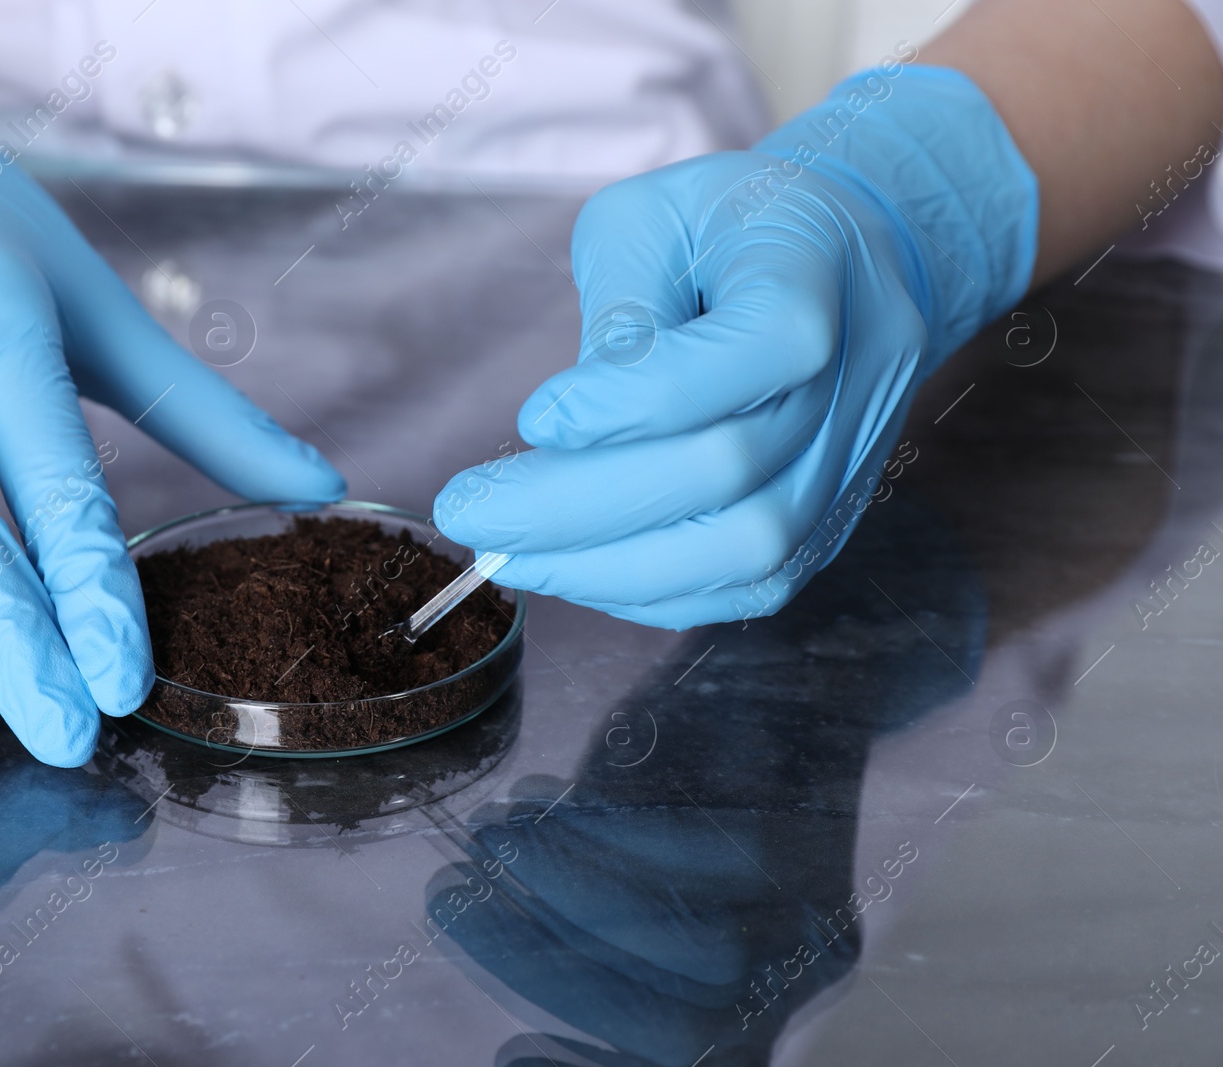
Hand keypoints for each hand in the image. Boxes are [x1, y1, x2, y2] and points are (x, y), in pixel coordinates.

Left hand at [435, 66, 1034, 627]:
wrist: (840, 258)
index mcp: (816, 265)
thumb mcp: (649, 217)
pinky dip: (653, 592)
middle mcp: (859, 370)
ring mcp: (853, 456)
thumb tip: (571, 427)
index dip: (637, 399)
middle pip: (733, 467)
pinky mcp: (831, 517)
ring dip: (611, 567)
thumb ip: (619, 304)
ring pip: (747, 549)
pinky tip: (573, 570)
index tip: (533, 418)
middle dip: (583, 505)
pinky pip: (749, 585)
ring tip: (509, 556)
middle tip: (472, 515)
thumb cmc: (722, 228)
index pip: (760, 346)